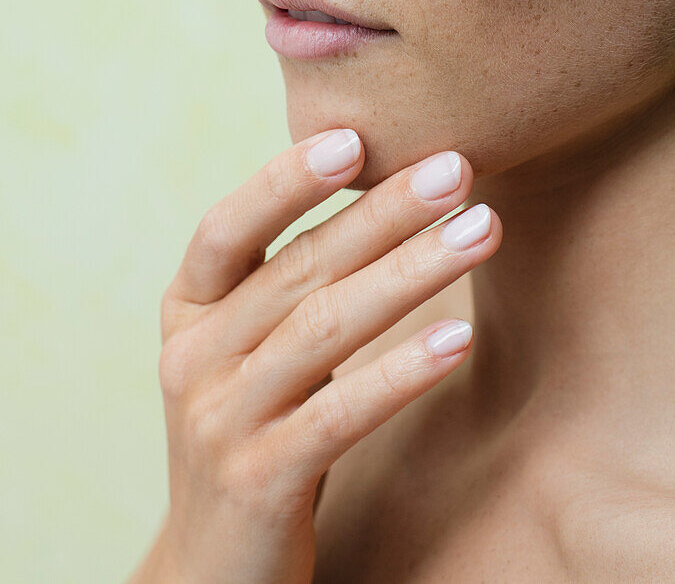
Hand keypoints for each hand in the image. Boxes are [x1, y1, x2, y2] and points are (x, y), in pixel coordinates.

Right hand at [155, 129, 501, 582]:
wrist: (213, 568)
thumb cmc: (256, 425)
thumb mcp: (253, 346)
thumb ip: (292, 281)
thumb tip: (387, 189)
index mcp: (189, 308)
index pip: (227, 226)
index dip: (286, 180)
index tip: (356, 137)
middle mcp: (193, 355)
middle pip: (298, 268)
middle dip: (384, 213)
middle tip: (458, 168)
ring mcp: (217, 420)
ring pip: (323, 329)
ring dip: (410, 273)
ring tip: (481, 230)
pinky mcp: (256, 481)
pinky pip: (338, 415)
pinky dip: (400, 372)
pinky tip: (458, 340)